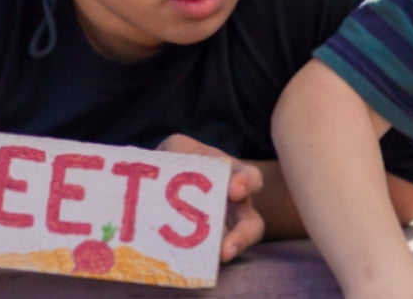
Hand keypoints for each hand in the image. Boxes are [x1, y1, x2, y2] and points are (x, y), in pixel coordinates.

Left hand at [156, 134, 265, 261]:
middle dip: (243, 236)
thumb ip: (178, 150)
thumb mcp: (179, 148)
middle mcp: (235, 208)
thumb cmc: (180, 162)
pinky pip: (206, 259)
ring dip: (223, 256)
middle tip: (226, 248)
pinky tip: (184, 264)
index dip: (247, 183)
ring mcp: (221, 231)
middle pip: (251, 225)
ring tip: (211, 263)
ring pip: (234, 247)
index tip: (235, 189)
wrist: (161, 184)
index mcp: (233, 178)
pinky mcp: (203, 249)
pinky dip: (198, 262)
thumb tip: (172, 165)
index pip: (250, 178)